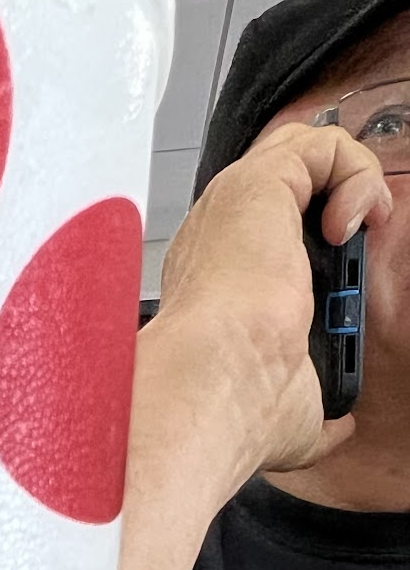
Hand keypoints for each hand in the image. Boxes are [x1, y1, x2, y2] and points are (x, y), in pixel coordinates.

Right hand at [149, 122, 393, 491]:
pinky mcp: (258, 183)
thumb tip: (337, 425)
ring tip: (356, 230)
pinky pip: (322, 144)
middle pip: (281, 182)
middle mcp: (217, 240)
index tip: (334, 290)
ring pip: (301, 150)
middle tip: (352, 245)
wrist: (214, 383)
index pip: (266, 238)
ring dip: (348, 181)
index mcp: (215, 289)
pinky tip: (352, 222)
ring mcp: (231, 207)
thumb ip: (314, 407)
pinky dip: (354, 171)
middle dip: (331, 198)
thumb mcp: (291, 413)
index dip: (312, 247)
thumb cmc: (232, 401)